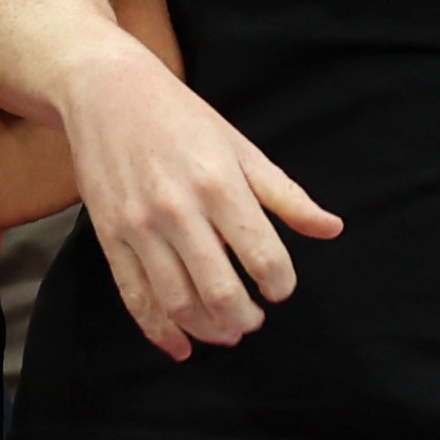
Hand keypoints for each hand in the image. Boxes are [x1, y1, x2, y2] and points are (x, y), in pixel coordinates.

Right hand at [62, 39, 341, 352]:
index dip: (280, 284)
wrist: (108, 93)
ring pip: (177, 301)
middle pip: (219, 290)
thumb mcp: (242, 148)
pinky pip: (135, 297)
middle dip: (244, 317)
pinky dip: (159, 331)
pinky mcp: (110, 237)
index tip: (280, 288)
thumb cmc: (182, 119)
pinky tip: (180, 346)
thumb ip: (286, 196)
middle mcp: (179, 210)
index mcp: (220, 185)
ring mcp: (140, 227)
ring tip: (226, 331)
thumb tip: (332, 229)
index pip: (263, 255)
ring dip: (207, 328)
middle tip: (254, 320)